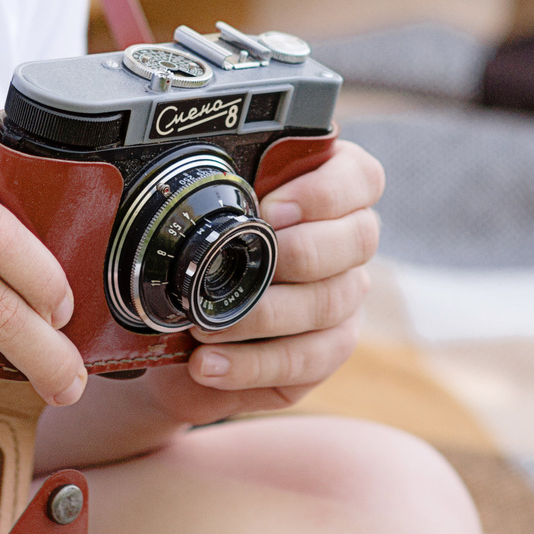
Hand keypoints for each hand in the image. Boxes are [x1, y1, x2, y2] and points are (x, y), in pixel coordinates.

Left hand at [138, 138, 384, 424]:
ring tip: (204, 326)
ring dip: (262, 315)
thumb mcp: (197, 216)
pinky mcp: (326, 350)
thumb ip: (208, 186)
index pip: (359, 177)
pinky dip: (253, 364)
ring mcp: (343, 296)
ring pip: (332, 302)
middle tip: (239, 267)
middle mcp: (346, 240)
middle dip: (298, 253)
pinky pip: (309, 358)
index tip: (270, 209)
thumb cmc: (195, 258)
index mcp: (324, 189)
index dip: (324, 192)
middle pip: (359, 238)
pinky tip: (209, 365)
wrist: (173, 336)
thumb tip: (176, 168)